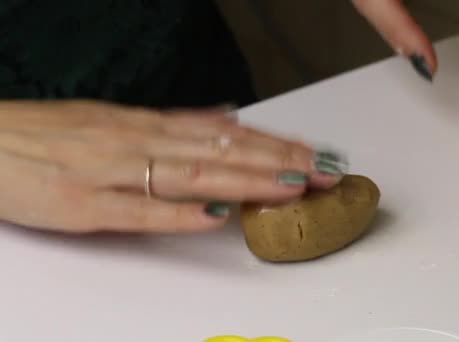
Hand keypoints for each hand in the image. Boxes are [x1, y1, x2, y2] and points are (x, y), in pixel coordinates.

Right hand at [0, 100, 345, 233]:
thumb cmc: (51, 134)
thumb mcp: (118, 120)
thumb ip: (172, 125)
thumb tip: (222, 120)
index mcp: (147, 124)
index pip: (224, 132)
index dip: (271, 143)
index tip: (310, 153)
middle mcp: (137, 140)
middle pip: (219, 151)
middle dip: (276, 161)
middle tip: (321, 171)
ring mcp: (112, 170)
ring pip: (191, 174)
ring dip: (245, 180)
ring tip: (291, 185)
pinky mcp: (84, 204)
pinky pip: (139, 209)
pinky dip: (178, 213)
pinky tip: (215, 217)